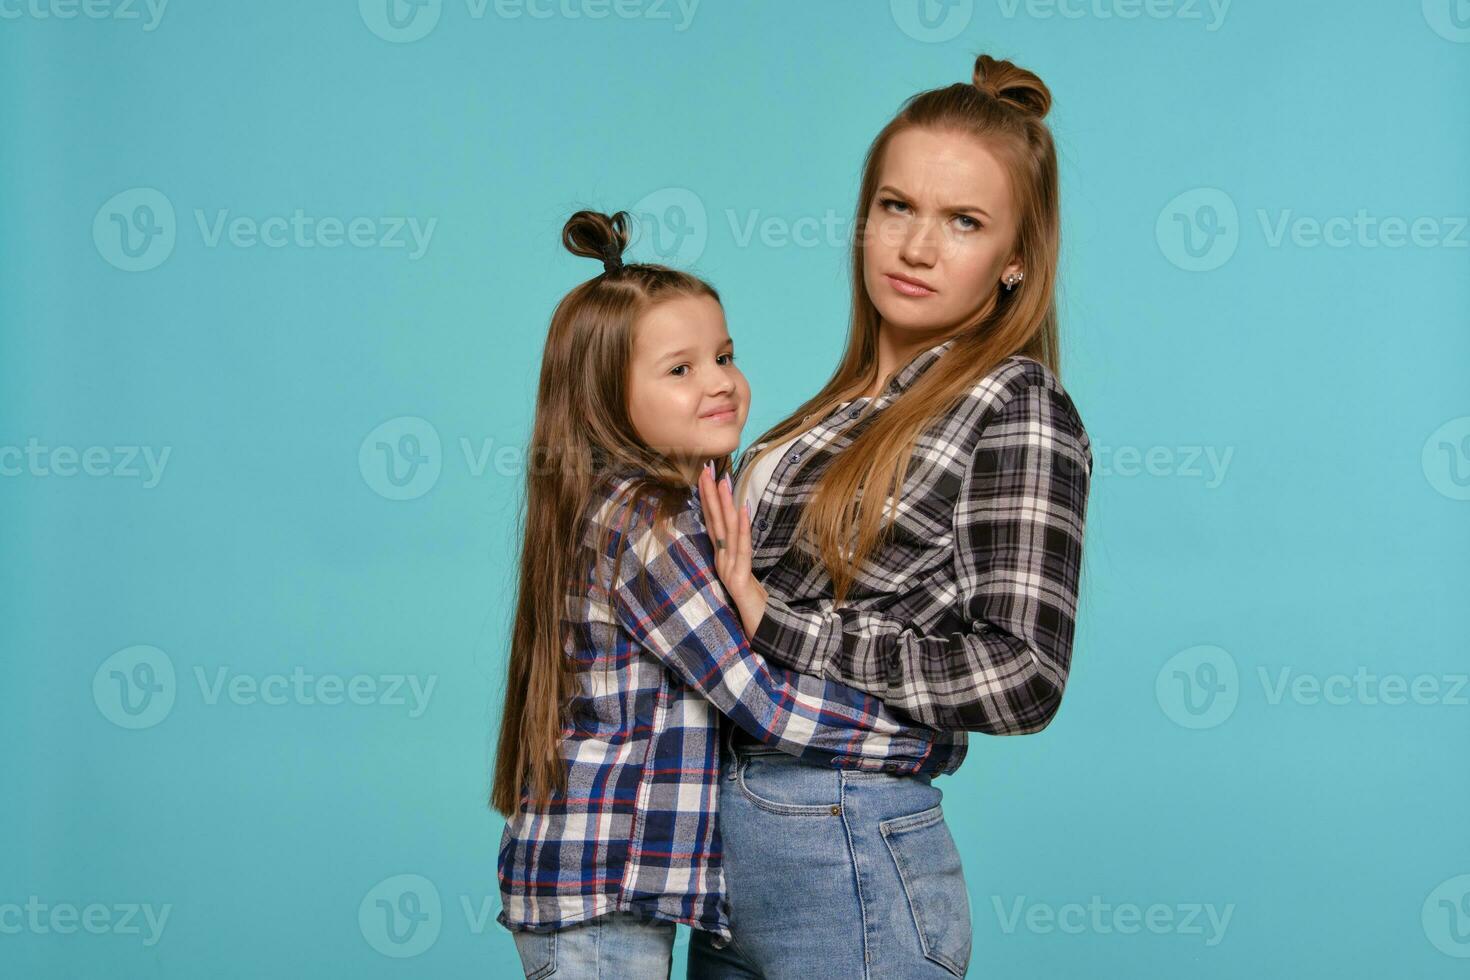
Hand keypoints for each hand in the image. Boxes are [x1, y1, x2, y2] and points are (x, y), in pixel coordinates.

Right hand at [698, 460, 767, 636]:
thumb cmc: (753, 603)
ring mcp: (728, 570)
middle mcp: (721, 561)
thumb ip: (740, 554)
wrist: (758, 630)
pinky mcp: (738, 580)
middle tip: (707, 470)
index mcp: (722, 557)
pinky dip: (741, 527)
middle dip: (710, 495)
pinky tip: (741, 509)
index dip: (708, 500)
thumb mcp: (745, 574)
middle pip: (715, 523)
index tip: (706, 477)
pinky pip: (741, 549)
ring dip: (723, 505)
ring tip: (722, 481)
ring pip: (725, 532)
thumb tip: (738, 530)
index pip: (713, 523)